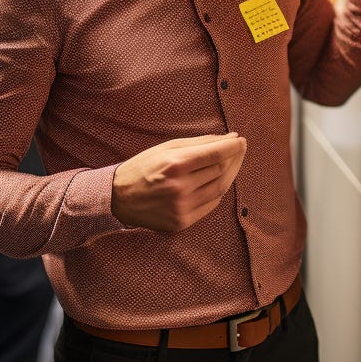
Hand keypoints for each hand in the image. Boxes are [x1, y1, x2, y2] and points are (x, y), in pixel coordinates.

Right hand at [112, 133, 246, 231]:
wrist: (119, 199)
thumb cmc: (143, 167)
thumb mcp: (167, 148)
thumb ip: (199, 143)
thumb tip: (229, 139)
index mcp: (175, 165)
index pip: (215, 154)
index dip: (232, 147)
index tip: (241, 140)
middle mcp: (180, 188)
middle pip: (220, 170)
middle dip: (233, 158)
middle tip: (239, 148)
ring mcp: (182, 207)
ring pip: (220, 188)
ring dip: (231, 173)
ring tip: (233, 162)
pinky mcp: (183, 222)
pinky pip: (211, 204)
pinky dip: (219, 190)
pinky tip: (219, 179)